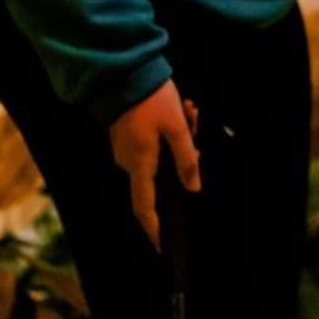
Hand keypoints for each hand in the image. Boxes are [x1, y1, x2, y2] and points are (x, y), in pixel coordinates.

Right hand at [109, 80, 200, 250]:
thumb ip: (187, 159)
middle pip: (162, 173)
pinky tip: (179, 107)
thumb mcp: (177, 127)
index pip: (145, 207)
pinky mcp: (126, 135)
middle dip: (184, 154)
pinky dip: (169, 129)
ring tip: (188, 109)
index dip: (154, 228)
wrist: (124, 72)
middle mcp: (128, 161)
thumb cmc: (151, 100)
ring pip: (161, 153)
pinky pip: (153, 141)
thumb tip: (193, 187)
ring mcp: (125, 148)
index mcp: (140, 164)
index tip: (163, 246)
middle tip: (194, 122)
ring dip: (179, 135)